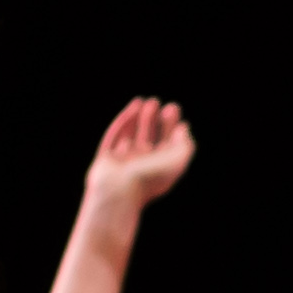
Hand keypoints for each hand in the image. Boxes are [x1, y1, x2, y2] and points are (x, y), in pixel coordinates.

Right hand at [83, 95, 198, 217]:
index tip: (174, 110)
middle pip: (152, 139)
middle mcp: (143, 166)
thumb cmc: (150, 176)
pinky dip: (127, 119)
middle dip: (158, 120)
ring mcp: (124, 161)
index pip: (168, 146)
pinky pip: (117, 134)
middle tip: (163, 104)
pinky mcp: (107, 156)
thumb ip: (185, 143)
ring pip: (134, 135)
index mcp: (160, 171)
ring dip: (143, 117)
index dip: (172, 127)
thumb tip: (183, 127)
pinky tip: (136, 105)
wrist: (118, 191)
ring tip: (151, 101)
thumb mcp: (178, 159)